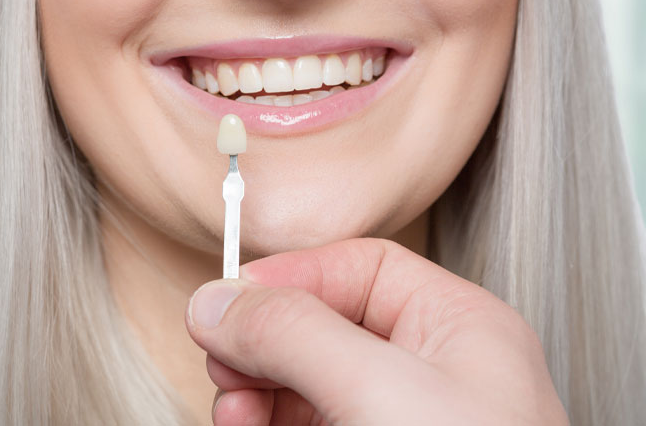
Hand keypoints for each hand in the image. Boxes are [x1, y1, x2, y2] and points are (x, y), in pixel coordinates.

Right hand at [185, 239, 568, 424]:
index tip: (232, 299)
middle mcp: (428, 373)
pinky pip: (300, 423)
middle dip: (264, 338)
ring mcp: (396, 422)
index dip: (291, 277)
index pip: (361, 269)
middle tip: (223, 356)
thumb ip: (295, 333)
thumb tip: (221, 302)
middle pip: (322, 323)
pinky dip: (262, 421)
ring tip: (232, 406)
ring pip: (303, 378)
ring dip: (254, 385)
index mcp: (458, 330)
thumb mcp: (379, 392)